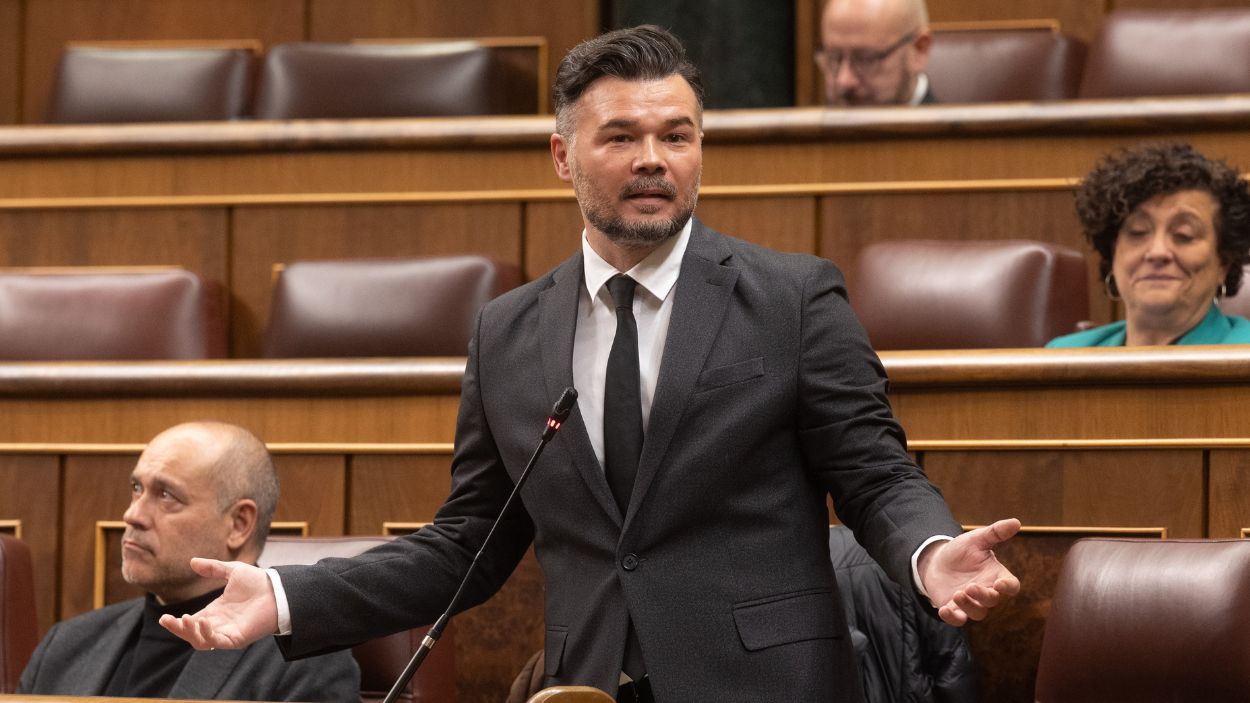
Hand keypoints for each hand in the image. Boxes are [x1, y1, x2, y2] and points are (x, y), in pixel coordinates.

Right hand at [159, 558, 278, 649]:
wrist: (279, 589)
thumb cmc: (258, 582)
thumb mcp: (232, 571)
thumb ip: (213, 568)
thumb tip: (192, 562)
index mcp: (215, 612)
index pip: (190, 622)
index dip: (176, 623)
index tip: (163, 618)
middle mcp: (219, 624)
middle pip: (191, 634)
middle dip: (178, 629)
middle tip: (167, 620)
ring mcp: (227, 632)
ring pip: (201, 641)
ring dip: (190, 633)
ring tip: (184, 618)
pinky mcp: (237, 638)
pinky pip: (217, 642)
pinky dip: (207, 635)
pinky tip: (203, 622)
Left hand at [918, 518, 1021, 625]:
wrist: (937, 560)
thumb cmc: (962, 551)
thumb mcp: (977, 539)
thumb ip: (995, 532)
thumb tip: (1016, 522)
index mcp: (996, 576)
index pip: (1011, 586)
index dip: (1008, 587)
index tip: (1000, 584)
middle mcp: (986, 592)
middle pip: (992, 601)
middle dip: (983, 596)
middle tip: (970, 587)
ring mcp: (971, 602)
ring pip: (977, 613)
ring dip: (968, 606)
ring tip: (958, 593)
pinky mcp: (954, 609)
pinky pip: (957, 619)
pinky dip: (952, 618)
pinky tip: (944, 610)